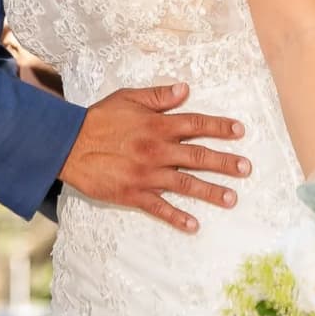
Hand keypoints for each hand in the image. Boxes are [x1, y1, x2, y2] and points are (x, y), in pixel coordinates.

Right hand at [59, 83, 249, 232]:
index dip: (219, 127)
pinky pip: (159, 208)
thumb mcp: (128, 98)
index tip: (239, 132)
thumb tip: (185, 90)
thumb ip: (158, 96)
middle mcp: (157, 150)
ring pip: (185, 184)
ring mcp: (146, 174)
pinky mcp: (133, 194)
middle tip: (246, 169)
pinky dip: (177, 218)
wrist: (68, 145)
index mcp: (157, 125)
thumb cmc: (98, 118)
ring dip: (210, 191)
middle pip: (198, 156)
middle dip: (225, 162)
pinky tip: (193, 225)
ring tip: (232, 198)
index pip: (196, 124)